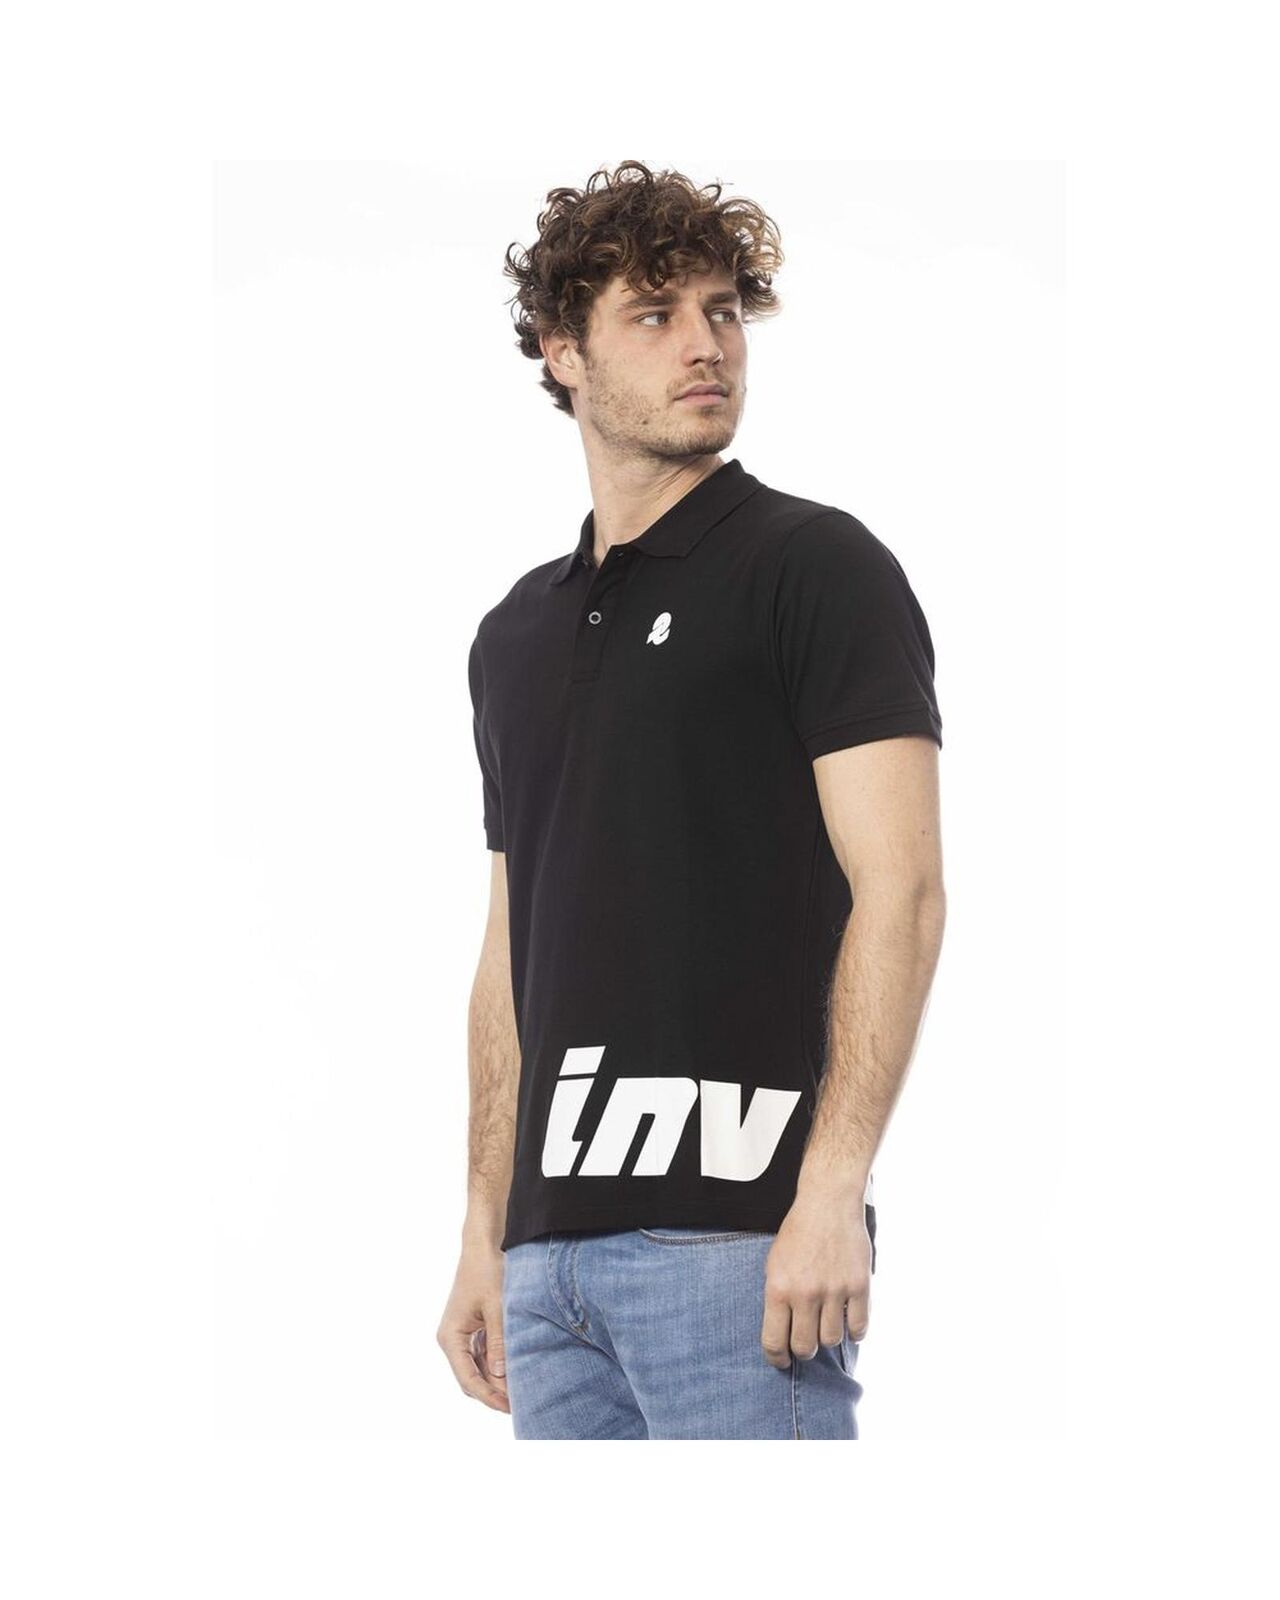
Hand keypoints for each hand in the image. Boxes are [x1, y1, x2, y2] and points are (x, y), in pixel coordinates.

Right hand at [437, 1241, 509, 1413]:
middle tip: (520, 1405)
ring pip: (477, 1370)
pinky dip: (497, 1366)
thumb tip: (500, 1377)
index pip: (467, 1379)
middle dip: (492, 1393)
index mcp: (450, 1337)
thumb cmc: (487, 1271)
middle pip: (470, 1378)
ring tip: (520, 1392)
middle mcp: (452, 1340)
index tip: (509, 1407)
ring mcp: (461, 1336)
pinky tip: (515, 1372)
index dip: (488, 1396)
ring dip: (496, 1381)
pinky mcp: (472, 1330)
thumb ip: (498, 1342)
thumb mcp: (496, 1306)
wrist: (483, 1245)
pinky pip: (483, 1356)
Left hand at [759, 1196, 870, 1370]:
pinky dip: (854, 1331)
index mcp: (779, 1288)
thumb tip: (782, 1333)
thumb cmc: (798, 1233)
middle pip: (806, 1347)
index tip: (782, 1361)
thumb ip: (778, 1298)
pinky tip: (848, 1320)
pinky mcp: (859, 1286)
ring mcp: (834, 1290)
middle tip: (806, 1342)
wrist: (827, 1202)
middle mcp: (805, 1293)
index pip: (774, 1342)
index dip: (777, 1359)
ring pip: (832, 1340)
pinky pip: (859, 1328)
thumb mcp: (774, 1263)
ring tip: (827, 1323)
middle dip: (804, 1350)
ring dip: (828, 1336)